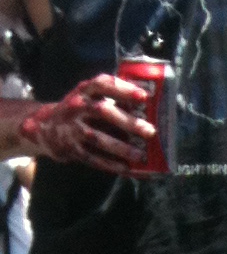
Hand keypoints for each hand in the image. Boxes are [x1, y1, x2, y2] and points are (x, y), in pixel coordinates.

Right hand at [19, 74, 156, 173]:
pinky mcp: (72, 148)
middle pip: (103, 111)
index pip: (103, 84)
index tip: (143, 96)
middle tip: (150, 131)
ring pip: (98, 138)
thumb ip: (112, 100)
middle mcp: (78, 106)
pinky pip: (94, 158)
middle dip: (127, 121)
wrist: (48, 128)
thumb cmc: (81, 112)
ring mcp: (73, 128)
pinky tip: (127, 169)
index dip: (123, 89)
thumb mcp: (90, 98)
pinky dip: (111, 164)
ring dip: (121, 148)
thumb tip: (147, 109)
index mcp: (85, 90)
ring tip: (141, 156)